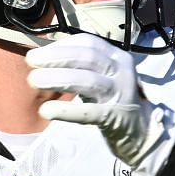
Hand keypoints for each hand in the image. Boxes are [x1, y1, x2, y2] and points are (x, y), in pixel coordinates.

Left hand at [26, 33, 174, 175]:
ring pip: (86, 80)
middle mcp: (121, 71)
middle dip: (55, 57)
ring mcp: (120, 93)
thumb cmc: (116, 102)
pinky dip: (66, 110)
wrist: (143, 133)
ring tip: (33, 80)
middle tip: (30, 61)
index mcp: (117, 57)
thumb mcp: (104, 77)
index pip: (88, 42)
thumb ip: (81, 67)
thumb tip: (45, 56)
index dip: (61, 45)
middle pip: (86, 56)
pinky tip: (46, 110)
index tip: (40, 52)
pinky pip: (88, 112)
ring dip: (57, 78)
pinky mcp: (114, 117)